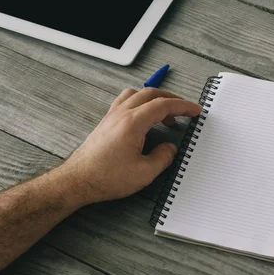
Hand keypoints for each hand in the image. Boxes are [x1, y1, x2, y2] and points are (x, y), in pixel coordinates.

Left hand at [58, 88, 201, 205]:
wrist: (78, 180)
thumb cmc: (107, 177)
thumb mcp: (144, 172)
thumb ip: (163, 157)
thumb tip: (170, 148)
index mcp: (133, 122)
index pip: (163, 105)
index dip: (183, 106)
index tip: (195, 110)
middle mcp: (121, 114)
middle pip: (151, 94)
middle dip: (172, 99)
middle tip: (185, 110)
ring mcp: (111, 116)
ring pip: (136, 94)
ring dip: (154, 99)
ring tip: (165, 114)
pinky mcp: (106, 122)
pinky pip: (125, 101)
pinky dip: (140, 103)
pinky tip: (144, 117)